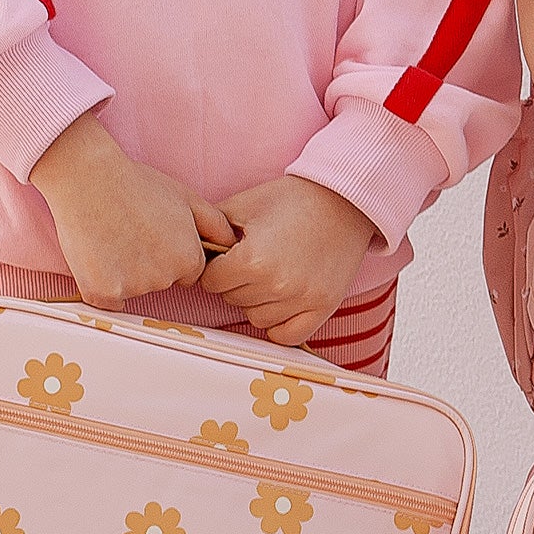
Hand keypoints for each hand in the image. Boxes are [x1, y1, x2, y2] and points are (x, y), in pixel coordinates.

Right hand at [31, 114, 235, 309]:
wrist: (88, 178)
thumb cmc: (137, 184)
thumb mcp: (188, 199)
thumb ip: (216, 226)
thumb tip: (232, 247)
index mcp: (188, 259)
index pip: (188, 272)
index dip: (171, 252)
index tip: (154, 234)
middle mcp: (163, 279)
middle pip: (161, 282)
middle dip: (150, 263)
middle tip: (131, 231)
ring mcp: (131, 287)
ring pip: (134, 289)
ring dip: (125, 273)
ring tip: (113, 237)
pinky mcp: (100, 292)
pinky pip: (107, 300)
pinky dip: (102, 284)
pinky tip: (99, 256)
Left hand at [200, 176, 377, 348]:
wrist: (344, 199)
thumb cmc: (294, 199)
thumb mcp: (243, 204)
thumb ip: (210, 229)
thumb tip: (189, 249)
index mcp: (252, 260)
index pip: (211, 282)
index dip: (216, 266)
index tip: (230, 254)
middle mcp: (277, 285)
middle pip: (232, 300)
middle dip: (236, 281)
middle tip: (254, 258)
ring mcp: (302, 299)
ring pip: (256, 318)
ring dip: (256, 301)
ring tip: (270, 274)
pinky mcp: (323, 306)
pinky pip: (287, 335)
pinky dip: (279, 323)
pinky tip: (281, 301)